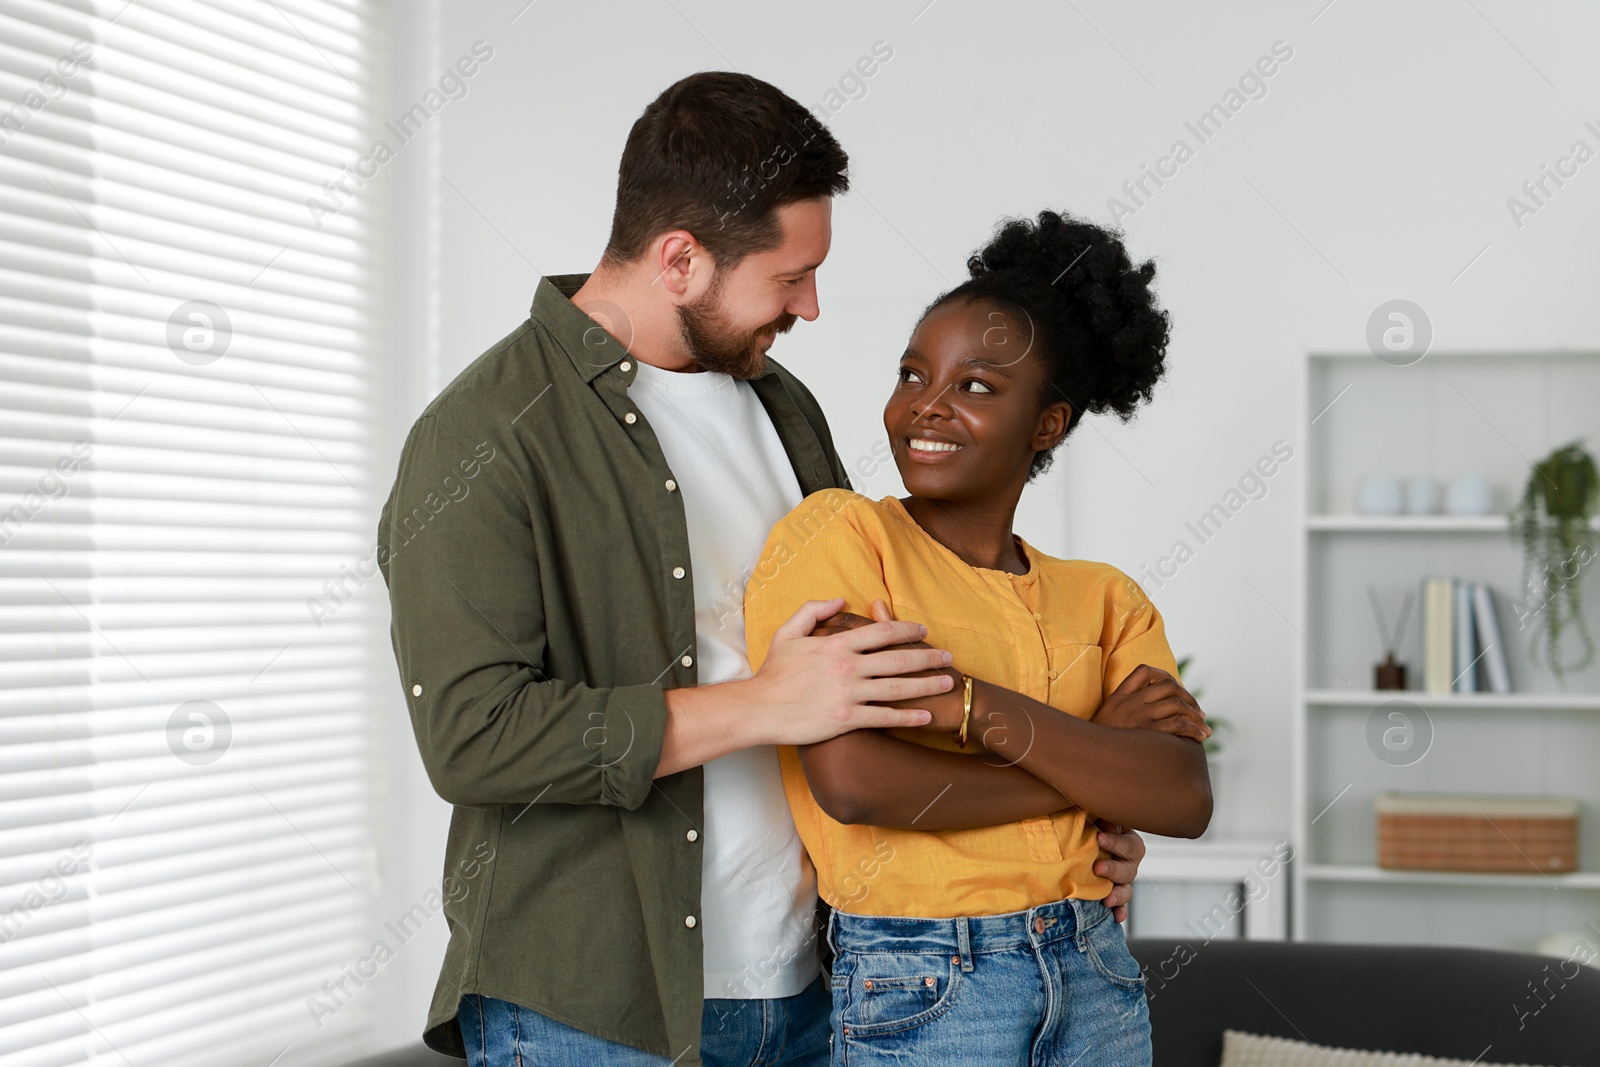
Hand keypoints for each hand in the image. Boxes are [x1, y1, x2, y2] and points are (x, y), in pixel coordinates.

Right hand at [750, 598, 955, 745]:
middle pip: (897, 659)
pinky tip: (925, 716)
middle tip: (948, 657)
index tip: (923, 632)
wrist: (759, 708)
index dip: (906, 631)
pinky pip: (884, 717)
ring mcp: (849, 694)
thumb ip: (813, 611)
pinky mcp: (846, 719)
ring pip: (897, 688)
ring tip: (948, 683)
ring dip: (927, 685)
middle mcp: (848, 667)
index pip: (881, 632)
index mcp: (837, 645)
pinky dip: (907, 717)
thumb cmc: (773, 672)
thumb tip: (840, 599)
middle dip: (927, 657)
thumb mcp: (787, 632)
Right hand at [1092, 664, 1210, 742]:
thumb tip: (1150, 715)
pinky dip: (1194, 729)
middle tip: (1200, 713)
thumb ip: (1121, 713)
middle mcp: (1128, 703)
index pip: (1144, 671)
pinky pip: (1178, 725)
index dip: (1166, 678)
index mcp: (1117, 697)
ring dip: (1196, 716)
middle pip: (1168, 686)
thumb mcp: (1103, 723)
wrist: (1085, 762)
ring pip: (1177, 704)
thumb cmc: (1099, 749)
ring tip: (1204, 729)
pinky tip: (1199, 738)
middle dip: (1189, 698)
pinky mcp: (1146, 734)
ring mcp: (1136, 717)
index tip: (1178, 692)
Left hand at [1092, 818, 1145, 923]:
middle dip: (1114, 869)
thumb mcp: (1092, 813)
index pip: (1129, 843)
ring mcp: (1120, 878)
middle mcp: (1127, 860)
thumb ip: (1096, 813)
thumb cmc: (1084, 821)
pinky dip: (1120, 911)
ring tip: (1106, 898)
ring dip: (1118, 894)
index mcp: (1125, 838)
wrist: (1073, 838)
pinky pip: (1121, 905)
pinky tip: (1116, 917)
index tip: (1098, 837)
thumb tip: (1095, 810)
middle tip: (1097, 868)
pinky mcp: (1112, 893)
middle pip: (1130, 868)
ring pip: (1126, 888)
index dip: (1116, 842)